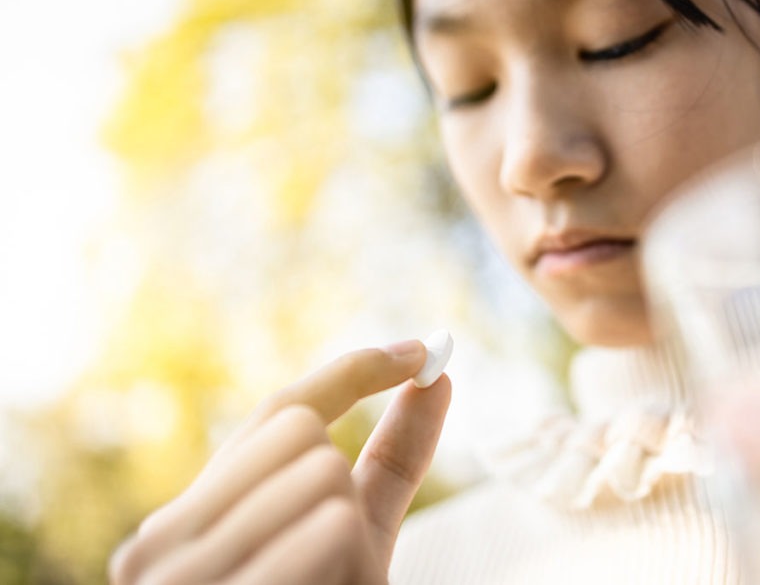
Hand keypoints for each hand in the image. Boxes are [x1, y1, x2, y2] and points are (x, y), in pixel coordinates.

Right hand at [108, 340, 450, 584]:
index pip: (281, 410)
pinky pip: (329, 522)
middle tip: (328, 549)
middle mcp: (165, 541)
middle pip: (302, 430)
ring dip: (349, 529)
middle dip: (343, 478)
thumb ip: (388, 464)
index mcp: (198, 517)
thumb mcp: (354, 540)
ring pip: (322, 470)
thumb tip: (441, 376)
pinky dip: (347, 544)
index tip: (424, 350)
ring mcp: (179, 575)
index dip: (357, 370)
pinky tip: (326, 572)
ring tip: (315, 579)